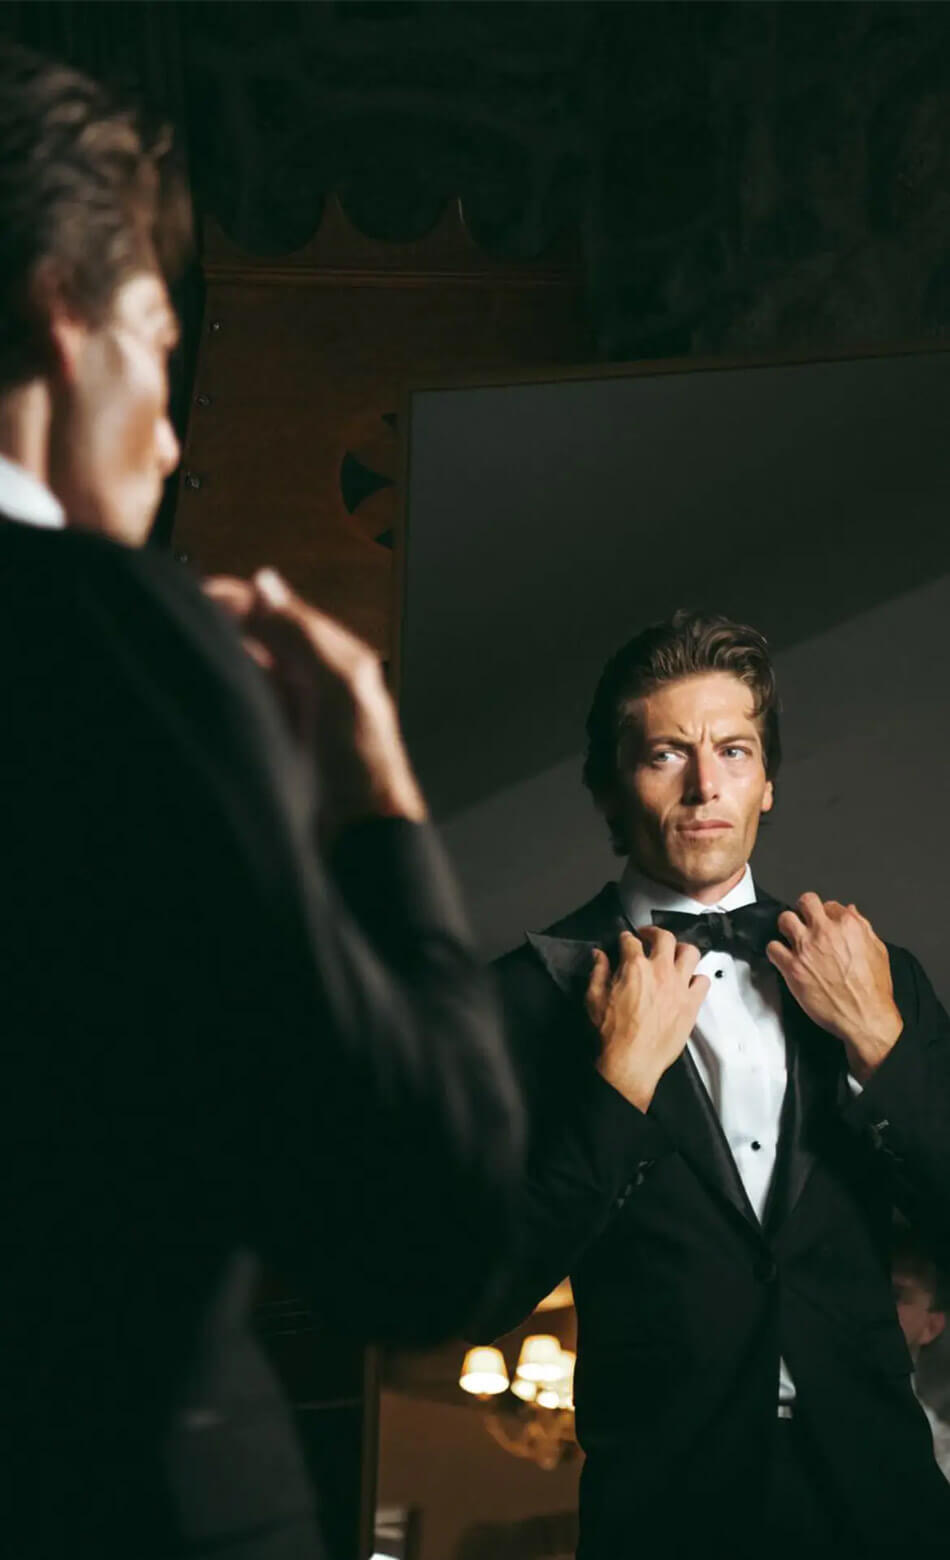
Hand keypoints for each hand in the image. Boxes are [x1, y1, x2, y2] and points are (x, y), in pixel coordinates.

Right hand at [204, 569, 426, 833]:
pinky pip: (242, 704)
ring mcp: (293, 711)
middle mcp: (314, 679)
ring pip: (245, 669)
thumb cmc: (366, 773)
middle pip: (258, 636)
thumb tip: (266, 587)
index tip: (199, 595)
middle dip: (222, 625)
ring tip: (180, 650)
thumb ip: (304, 638)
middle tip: (181, 620)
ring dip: (217, 659)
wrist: (362, 840)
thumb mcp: (339, 692)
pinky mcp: (275, 741)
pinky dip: (221, 693)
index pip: (280, 612)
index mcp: (337, 659)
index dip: (240, 600)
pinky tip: (198, 692)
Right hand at [587, 928, 709, 1111]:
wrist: (631, 1062)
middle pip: (665, 937)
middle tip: (650, 936)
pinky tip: (689, 981)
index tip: (625, 941)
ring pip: (690, 952)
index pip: (631, 941)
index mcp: (635, 967)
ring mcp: (679, 987)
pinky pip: (703, 982)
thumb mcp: (594, 998)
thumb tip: (599, 956)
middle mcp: (660, 972)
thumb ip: (598, 972)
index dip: (626, 938)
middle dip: (655, 932)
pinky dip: (697, 978)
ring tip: (674, 953)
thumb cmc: (612, 1034)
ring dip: (681, 949)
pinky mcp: (691, 1004)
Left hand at [766, 893, 902, 1081]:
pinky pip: (772, 948)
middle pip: (804, 902)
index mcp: (848, 925)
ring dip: (787, 928)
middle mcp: (825, 933)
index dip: (826, 914)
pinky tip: (783, 957)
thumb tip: (851, 912)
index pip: (829, 905)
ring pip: (784, 919)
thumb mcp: (878, 951)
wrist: (865, 1016)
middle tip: (804, 920)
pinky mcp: (792, 967)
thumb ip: (862, 927)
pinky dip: (776, 952)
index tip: (824, 922)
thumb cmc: (873, 990)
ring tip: (791, 937)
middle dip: (804, 910)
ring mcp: (806, 949)